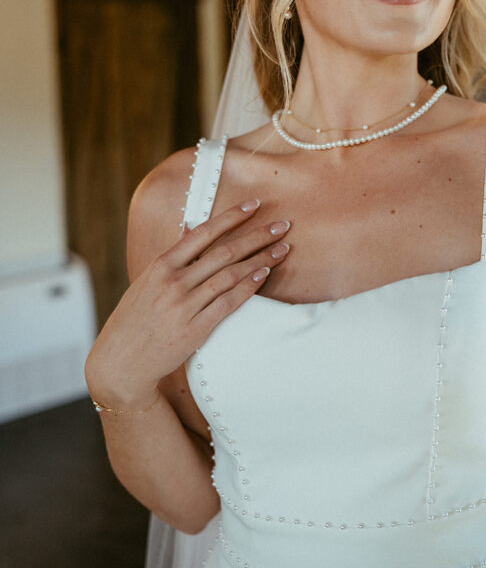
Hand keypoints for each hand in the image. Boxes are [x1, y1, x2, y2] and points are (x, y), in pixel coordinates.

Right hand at [85, 200, 289, 407]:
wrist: (121, 362)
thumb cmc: (135, 319)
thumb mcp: (146, 281)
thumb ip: (171, 256)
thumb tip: (188, 226)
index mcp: (161, 265)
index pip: (203, 233)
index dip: (232, 217)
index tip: (254, 205)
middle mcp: (174, 282)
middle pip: (224, 252)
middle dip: (257, 236)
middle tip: (282, 225)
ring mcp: (184, 305)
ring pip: (231, 275)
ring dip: (261, 260)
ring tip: (282, 249)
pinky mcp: (195, 329)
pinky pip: (228, 302)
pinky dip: (249, 286)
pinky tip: (265, 274)